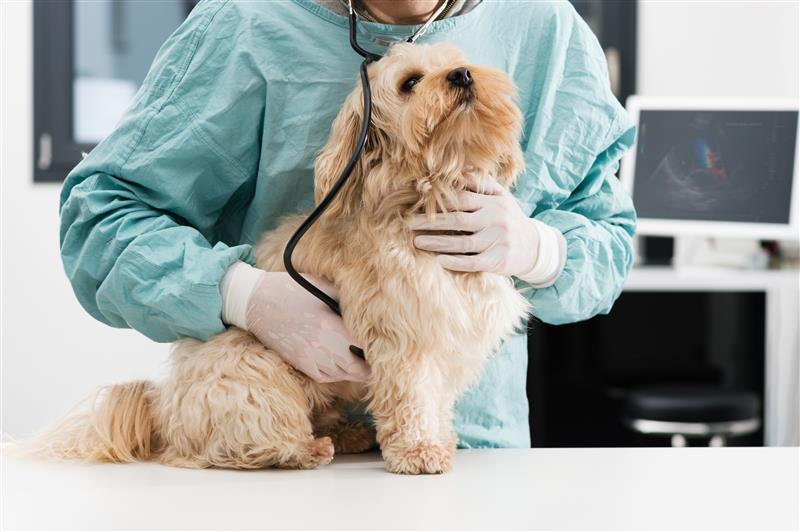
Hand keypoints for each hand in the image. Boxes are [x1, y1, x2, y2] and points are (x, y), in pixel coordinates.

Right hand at [244, 271, 369, 382]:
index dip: (378, 348)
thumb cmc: (290, 289)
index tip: (386, 344)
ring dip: (357, 371)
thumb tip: (367, 302)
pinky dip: (339, 374)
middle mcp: (323, 347)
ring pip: (344, 375)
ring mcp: (310, 358)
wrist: (256, 302)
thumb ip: (345, 296)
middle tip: (381, 360)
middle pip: (358, 368)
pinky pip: (326, 377)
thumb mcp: (321, 285)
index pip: (365, 346)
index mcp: (331, 326)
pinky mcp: (301, 363)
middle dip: (371, 366)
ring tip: (366, 364)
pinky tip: (344, 366)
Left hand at [409, 178, 538, 275]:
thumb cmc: (509, 218)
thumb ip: (480, 184)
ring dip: (438, 243)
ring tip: (417, 242)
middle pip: (458, 220)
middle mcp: (496, 220)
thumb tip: (456, 171)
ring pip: (463, 243)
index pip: (462, 199)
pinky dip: (456, 262)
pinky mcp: (499, 261)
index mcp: (494, 202)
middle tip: (408, 224)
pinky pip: (474, 263)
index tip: (417, 204)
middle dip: (430, 222)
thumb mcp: (501, 197)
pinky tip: (439, 261)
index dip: (439, 202)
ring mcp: (498, 241)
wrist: (535, 246)